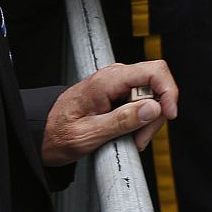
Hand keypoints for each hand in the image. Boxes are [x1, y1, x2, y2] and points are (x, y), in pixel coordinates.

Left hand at [41, 60, 177, 165]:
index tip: (169, 114)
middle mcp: (115, 76)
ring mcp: (118, 84)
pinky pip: (141, 102)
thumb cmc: (57, 133)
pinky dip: (141, 120)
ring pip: (151, 95)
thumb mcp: (89, 134)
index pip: (154, 71)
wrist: (42, 133)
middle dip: (156, 114)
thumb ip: (122, 120)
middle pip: (156, 85)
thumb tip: (153, 108)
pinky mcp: (119, 93)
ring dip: (148, 120)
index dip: (169, 91)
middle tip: (141, 138)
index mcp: (108, 80)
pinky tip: (129, 134)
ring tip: (132, 140)